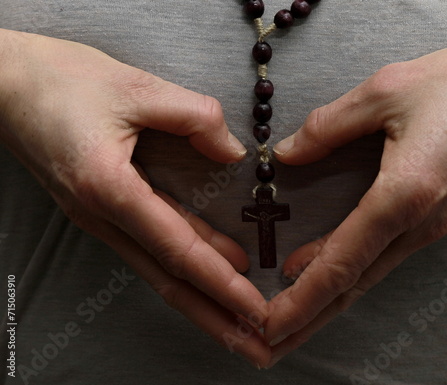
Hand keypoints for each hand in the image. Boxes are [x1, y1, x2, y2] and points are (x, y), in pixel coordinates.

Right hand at [0, 29, 269, 366]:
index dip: (220, 283)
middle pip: (168, 280)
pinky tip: (210, 274)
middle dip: (216, 317)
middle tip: (257, 345)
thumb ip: (194, 117)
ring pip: (159, 271)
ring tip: (238, 324)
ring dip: (202, 301)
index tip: (255, 309)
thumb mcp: (135, 87)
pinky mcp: (102, 210)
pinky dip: (183, 269)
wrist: (6, 84)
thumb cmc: (59, 82)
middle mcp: (101, 215)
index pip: (177, 249)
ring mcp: (99, 218)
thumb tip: (232, 152)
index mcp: (108, 187)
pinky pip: (150, 248)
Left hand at [265, 40, 446, 364]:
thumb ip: (328, 126)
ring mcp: (429, 227)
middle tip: (268, 341)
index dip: (302, 298)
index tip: (270, 322)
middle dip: (308, 318)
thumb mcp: (385, 91)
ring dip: (325, 303)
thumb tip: (287, 152)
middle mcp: (418, 224)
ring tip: (289, 321)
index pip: (342, 262)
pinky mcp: (432, 219)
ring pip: (367, 277)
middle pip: (353, 285)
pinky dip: (347, 276)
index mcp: (404, 194)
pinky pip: (381, 258)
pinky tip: (322, 277)